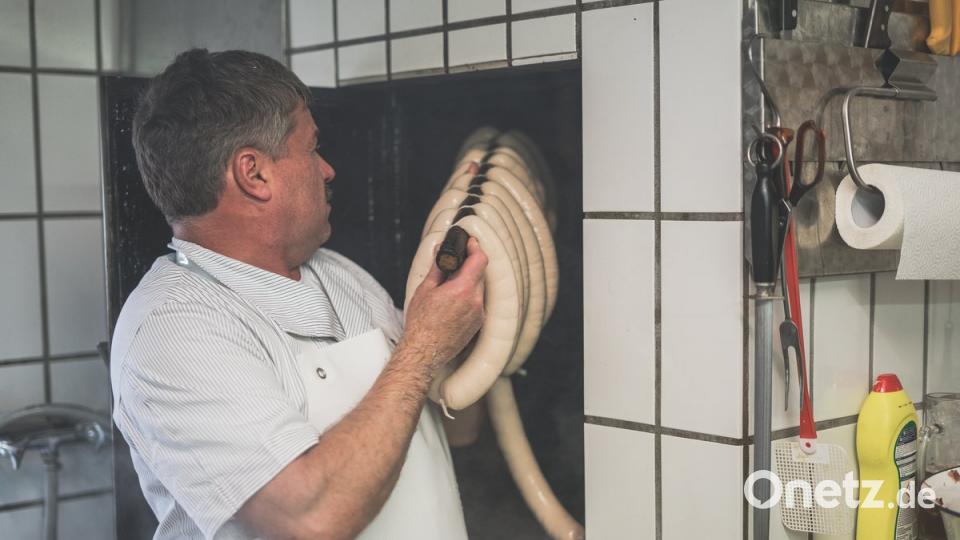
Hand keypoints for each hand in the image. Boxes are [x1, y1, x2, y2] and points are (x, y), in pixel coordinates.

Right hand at [403, 237, 486, 368]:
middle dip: (469, 265)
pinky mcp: (478, 324)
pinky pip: (478, 303)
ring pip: (479, 289)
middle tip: (455, 263)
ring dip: (469, 282)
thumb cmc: (421, 324)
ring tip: (450, 285)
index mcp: (463, 289)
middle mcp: (476, 301)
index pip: (480, 260)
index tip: (470, 243)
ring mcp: (479, 314)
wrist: (424, 351)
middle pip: (480, 273)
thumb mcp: (425, 290)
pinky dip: (469, 296)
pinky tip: (454, 302)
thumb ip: (437, 268)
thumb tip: (441, 253)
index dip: (475, 248)